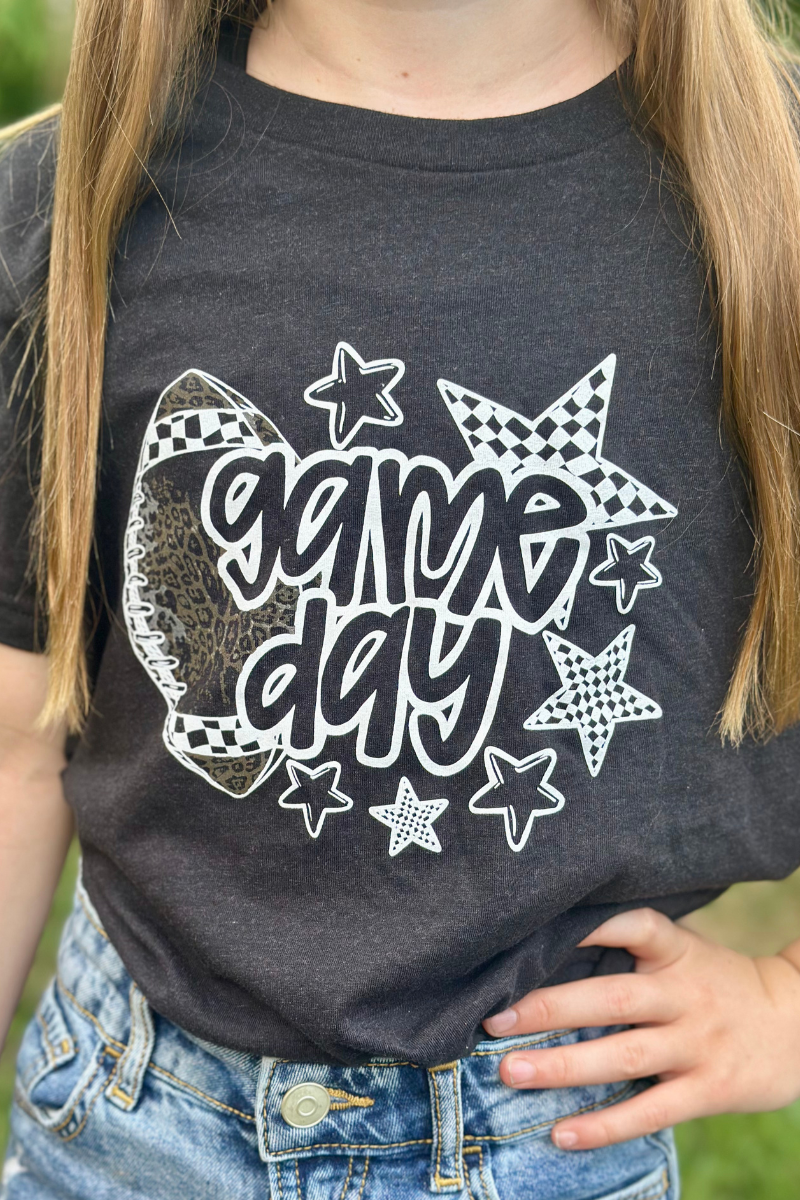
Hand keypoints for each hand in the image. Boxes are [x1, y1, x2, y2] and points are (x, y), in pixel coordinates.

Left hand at [481, 908, 799, 1149]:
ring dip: (564, 1067)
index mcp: (675, 951)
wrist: (796, 1022)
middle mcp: (684, 995)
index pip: (634, 926)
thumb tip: (548, 948)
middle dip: (551, 1009)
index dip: (591, 926)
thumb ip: (631, 949)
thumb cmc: (715, 981)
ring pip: (624, 1056)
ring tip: (511, 1072)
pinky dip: (604, 1126)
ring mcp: (697, 1044)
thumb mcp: (684, 952)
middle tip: (495, 1020)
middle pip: (612, 999)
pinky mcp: (708, 1089)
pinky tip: (561, 1134)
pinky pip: (650, 1111)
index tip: (538, 931)